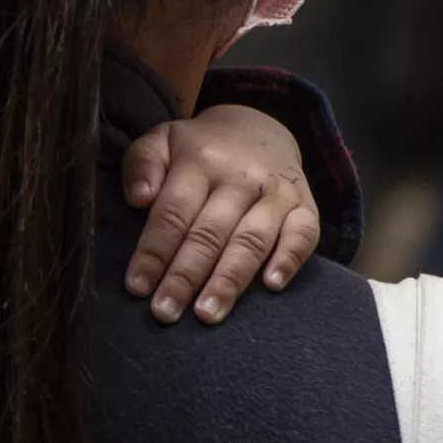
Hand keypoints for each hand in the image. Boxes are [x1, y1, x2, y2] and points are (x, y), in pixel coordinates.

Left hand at [121, 104, 320, 324]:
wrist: (259, 128)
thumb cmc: (201, 148)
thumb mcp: (162, 140)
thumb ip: (141, 163)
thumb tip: (138, 198)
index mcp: (200, 160)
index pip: (173, 212)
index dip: (154, 251)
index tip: (137, 287)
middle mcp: (240, 176)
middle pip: (209, 233)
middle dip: (185, 276)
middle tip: (165, 313)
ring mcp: (276, 192)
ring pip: (252, 240)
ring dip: (229, 280)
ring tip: (207, 314)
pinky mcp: (305, 205)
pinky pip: (304, 234)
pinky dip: (289, 259)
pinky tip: (271, 286)